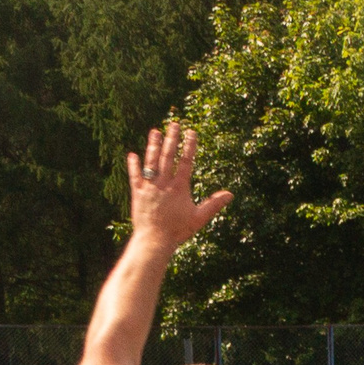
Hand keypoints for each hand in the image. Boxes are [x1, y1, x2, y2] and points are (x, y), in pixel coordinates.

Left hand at [126, 121, 232, 251]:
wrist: (154, 240)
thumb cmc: (177, 230)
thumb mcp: (199, 218)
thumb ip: (213, 204)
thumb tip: (230, 194)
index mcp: (179, 187)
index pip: (186, 161)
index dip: (189, 146)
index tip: (191, 132)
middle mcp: (163, 183)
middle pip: (168, 156)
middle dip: (171, 139)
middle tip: (173, 124)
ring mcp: (149, 187)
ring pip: (151, 162)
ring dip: (152, 146)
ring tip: (154, 131)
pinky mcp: (138, 193)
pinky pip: (135, 176)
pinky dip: (133, 166)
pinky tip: (132, 155)